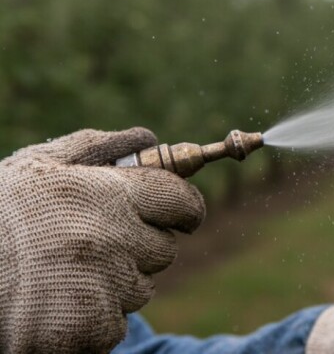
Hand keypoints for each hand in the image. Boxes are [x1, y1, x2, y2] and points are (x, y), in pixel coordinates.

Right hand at [0, 128, 205, 352]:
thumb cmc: (1, 213)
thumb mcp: (41, 165)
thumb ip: (100, 147)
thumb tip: (150, 139)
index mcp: (108, 195)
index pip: (184, 202)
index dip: (183, 208)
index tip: (178, 213)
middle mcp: (112, 240)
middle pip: (165, 247)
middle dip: (140, 245)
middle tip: (95, 242)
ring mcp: (104, 287)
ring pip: (142, 286)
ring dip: (117, 281)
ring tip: (67, 271)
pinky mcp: (91, 326)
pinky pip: (117, 321)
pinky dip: (96, 316)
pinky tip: (60, 301)